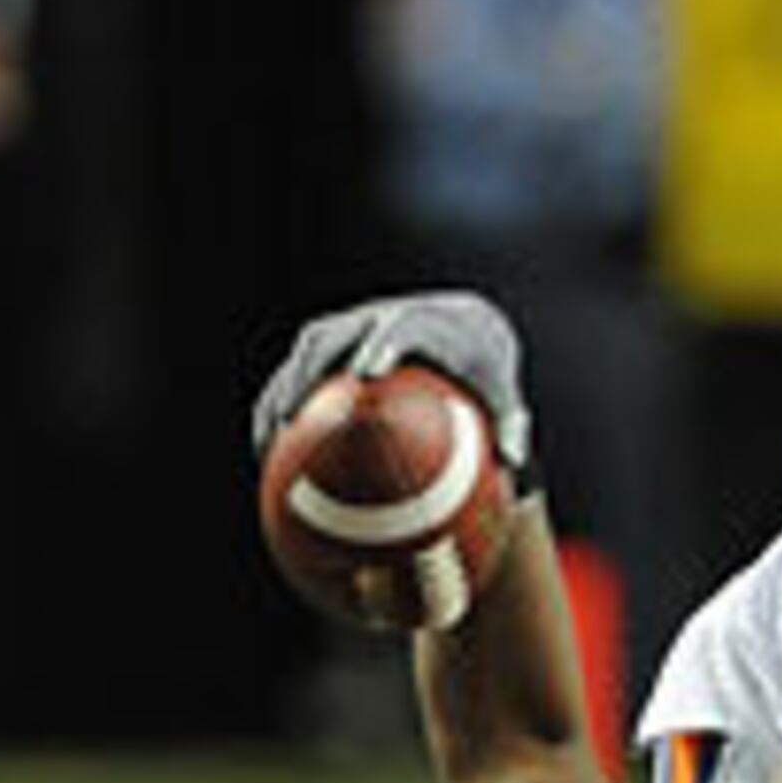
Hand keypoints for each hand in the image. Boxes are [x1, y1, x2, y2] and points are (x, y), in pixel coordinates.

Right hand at [249, 291, 534, 473]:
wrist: (464, 338)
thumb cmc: (487, 383)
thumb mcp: (506, 404)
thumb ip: (511, 429)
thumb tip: (514, 466)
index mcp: (428, 322)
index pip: (400, 325)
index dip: (381, 344)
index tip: (366, 375)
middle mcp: (384, 316)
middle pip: (334, 334)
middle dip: (309, 369)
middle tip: (294, 415)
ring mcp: (353, 328)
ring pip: (307, 352)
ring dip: (283, 390)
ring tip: (267, 438)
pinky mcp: (334, 345)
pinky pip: (299, 374)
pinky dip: (281, 407)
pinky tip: (269, 454)